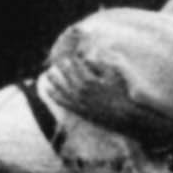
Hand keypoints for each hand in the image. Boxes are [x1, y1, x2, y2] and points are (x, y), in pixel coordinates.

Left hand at [46, 54, 172, 141]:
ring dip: (54, 80)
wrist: (125, 116)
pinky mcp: (79, 110)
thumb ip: (101, 65)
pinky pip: (63, 102)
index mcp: (90, 80)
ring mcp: (79, 101)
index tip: (69, 56)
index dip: (72, 60)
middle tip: (57, 61)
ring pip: (61, 88)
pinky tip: (48, 91)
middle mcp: (81, 90)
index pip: (77, 66)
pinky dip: (54, 96)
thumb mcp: (115, 76)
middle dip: (61, 67)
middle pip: (67, 75)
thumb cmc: (123, 94)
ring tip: (48, 74)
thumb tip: (89, 58)